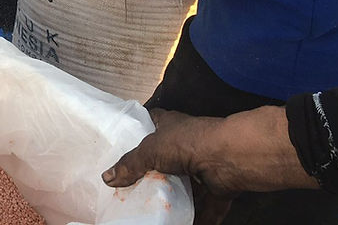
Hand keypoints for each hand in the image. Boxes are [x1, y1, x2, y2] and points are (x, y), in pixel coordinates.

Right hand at [102, 107, 317, 223]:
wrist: (230, 158)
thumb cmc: (190, 142)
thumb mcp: (151, 150)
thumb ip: (129, 164)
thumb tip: (107, 177)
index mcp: (170, 125)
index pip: (151, 123)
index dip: (139, 132)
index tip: (124, 145)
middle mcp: (186, 144)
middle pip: (165, 159)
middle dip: (152, 173)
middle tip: (132, 188)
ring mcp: (203, 167)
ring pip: (185, 185)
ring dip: (175, 199)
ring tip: (153, 211)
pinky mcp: (217, 188)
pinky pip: (206, 208)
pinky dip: (198, 219)